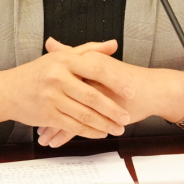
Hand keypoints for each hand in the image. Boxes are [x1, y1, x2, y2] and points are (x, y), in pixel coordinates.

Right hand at [0, 37, 133, 145]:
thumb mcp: (61, 56)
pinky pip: (72, 126)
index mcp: (64, 60)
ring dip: (104, 124)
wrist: (7, 90)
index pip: (96, 69)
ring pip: (84, 114)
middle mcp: (57, 77)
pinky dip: (89, 131)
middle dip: (113, 109)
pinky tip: (100, 133)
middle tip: (126, 116)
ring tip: (118, 128)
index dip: (115, 81)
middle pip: (92, 95)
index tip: (130, 91)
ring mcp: (51, 97)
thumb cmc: (36, 72)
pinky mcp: (47, 115)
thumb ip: (89, 50)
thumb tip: (113, 44)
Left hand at [37, 38, 183, 147]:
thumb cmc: (125, 76)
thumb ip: (72, 52)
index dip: (44, 90)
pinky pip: (79, 126)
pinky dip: (65, 135)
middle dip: (45, 112)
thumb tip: (50, 42)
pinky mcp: (104, 113)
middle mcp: (91, 78)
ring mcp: (97, 97)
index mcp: (88, 63)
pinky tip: (55, 141)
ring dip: (53, 127)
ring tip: (42, 135)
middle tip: (33, 122)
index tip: (31, 99)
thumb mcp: (97, 60)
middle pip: (61, 97)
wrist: (152, 89)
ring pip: (68, 114)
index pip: (60, 79)